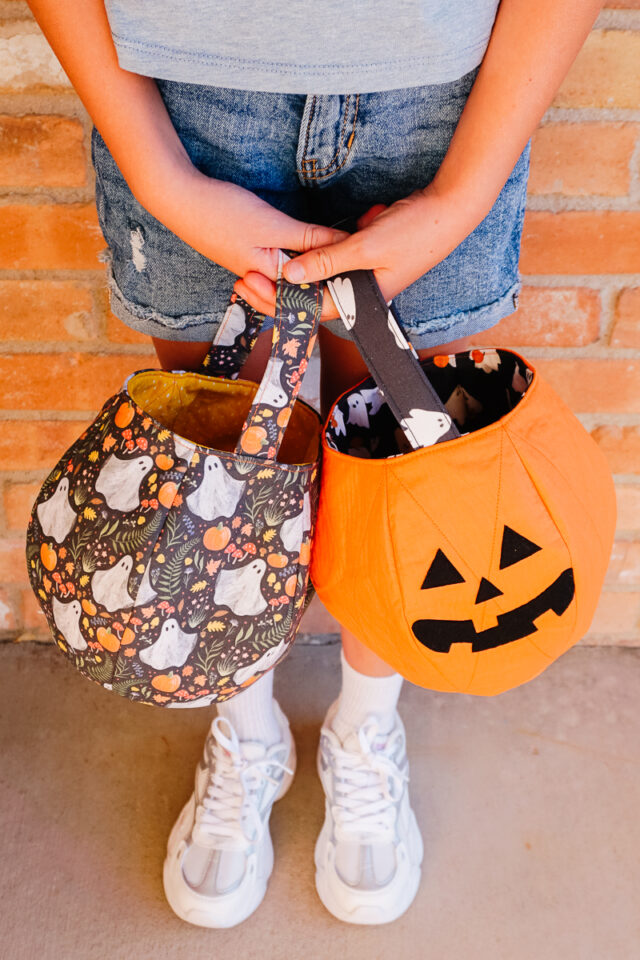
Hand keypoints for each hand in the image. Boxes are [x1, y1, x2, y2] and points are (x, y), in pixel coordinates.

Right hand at [143, 162, 349, 288]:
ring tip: (340, 261)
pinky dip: (299, 259)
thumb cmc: (221, 212)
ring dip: (315, 271)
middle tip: (357, 271)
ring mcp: (253, 266)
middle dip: (329, 283)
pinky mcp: (248, 252)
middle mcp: (261, 279)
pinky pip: (280, 264)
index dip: (337, 289)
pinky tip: (313, 250)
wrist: (178, 196)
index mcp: (267, 280)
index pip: (310, 297)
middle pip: (303, 291)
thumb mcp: (273, 226)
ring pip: (292, 278)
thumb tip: (345, 248)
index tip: (362, 276)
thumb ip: (310, 240)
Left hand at [233, 185, 472, 320]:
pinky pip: (334, 261)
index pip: (312, 309)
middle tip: (245, 274)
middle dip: (280, 287)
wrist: (452, 209)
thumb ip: (327, 261)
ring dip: (296, 270)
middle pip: (312, 297)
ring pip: (321, 279)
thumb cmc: (416, 231)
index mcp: (364, 301)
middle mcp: (362, 294)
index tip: (251, 284)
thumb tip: (289, 275)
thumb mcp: (366, 246)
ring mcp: (365, 276)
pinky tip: (296, 243)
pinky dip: (317, 253)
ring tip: (260, 260)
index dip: (279, 300)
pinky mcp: (367, 258)